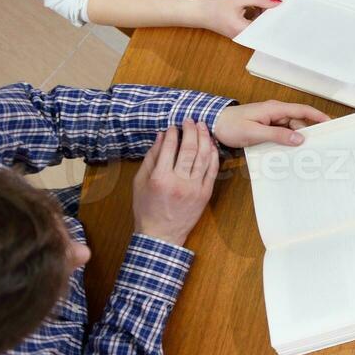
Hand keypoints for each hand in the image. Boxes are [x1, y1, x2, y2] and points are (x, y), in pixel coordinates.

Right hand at [132, 120, 218, 245]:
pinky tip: (211, 144)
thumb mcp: (140, 183)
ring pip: (203, 156)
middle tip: (190, 120)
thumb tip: (161, 137)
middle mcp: (179, 182)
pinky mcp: (206, 193)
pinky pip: (212, 169)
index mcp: (160, 178)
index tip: (174, 126)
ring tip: (203, 126)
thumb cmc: (147, 208)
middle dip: (190, 130)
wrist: (161, 234)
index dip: (173, 134)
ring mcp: (195, 188)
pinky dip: (213, 154)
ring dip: (204, 138)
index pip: (169, 148)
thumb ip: (150, 159)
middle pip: (189, 149)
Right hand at [193, 0, 279, 38]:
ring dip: (262, 10)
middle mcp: (245, 37)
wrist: (198, 12)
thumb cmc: (215, 6)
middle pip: (264, 24)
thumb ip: (260, 0)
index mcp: (245, 31)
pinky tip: (253, 3)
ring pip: (259, 23)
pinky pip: (253, 23)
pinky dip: (255, 13)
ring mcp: (242, 35)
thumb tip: (277, 2)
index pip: (268, 25)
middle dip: (268, 9)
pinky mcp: (239, 32)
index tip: (282, 4)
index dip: (276, 14)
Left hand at [212, 100, 330, 147]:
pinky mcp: (266, 126)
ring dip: (296, 138)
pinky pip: (281, 132)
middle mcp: (275, 112)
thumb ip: (278, 135)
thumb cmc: (231, 126)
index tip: (331, 123)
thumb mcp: (255, 132)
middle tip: (318, 145)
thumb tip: (299, 138)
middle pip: (299, 121)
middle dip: (309, 131)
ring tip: (302, 152)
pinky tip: (287, 151)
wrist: (213, 124)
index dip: (318, 116)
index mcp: (275, 109)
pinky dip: (286, 140)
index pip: (303, 110)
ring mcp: (270, 119)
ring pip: (290, 128)